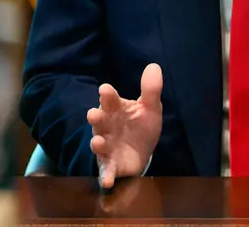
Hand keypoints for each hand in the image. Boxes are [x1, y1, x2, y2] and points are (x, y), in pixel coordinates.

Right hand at [87, 63, 162, 188]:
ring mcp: (107, 145)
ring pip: (98, 143)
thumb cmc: (141, 125)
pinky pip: (106, 170)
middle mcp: (107, 126)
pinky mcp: (111, 164)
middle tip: (94, 114)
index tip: (105, 90)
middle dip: (96, 117)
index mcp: (116, 109)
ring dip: (96, 143)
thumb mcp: (150, 108)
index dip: (107, 95)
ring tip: (97, 142)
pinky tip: (108, 181)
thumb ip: (151, 90)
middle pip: (99, 120)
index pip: (109, 99)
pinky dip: (106, 176)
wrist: (142, 152)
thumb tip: (154, 66)